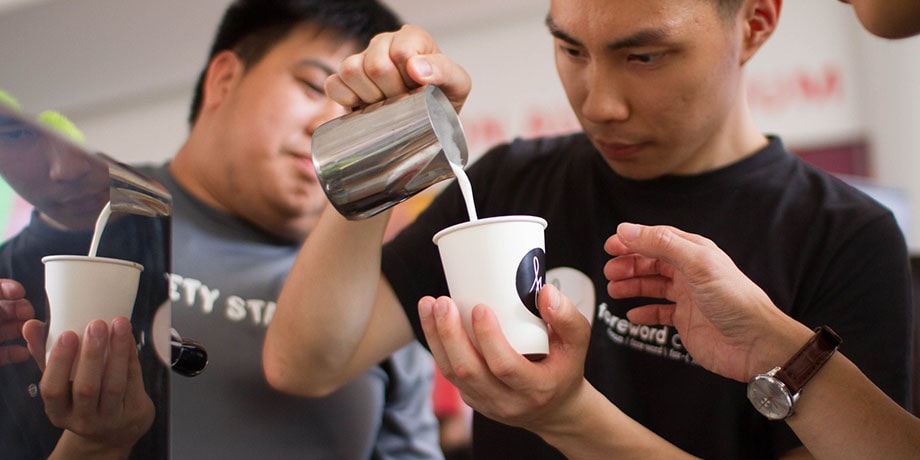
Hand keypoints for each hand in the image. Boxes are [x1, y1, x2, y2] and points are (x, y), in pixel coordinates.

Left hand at [0, 279, 34, 364]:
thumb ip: (0, 306)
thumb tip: (16, 295)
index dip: (8, 288)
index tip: (20, 292)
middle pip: (6, 309)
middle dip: (21, 311)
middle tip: (31, 315)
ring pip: (8, 330)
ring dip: (23, 331)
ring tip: (35, 334)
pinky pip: (4, 352)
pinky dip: (15, 352)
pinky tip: (24, 353)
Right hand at [31, 317, 153, 456]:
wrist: (115, 429)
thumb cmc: (82, 397)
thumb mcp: (62, 381)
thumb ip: (45, 355)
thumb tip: (32, 326)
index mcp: (58, 412)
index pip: (53, 390)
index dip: (59, 363)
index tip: (67, 334)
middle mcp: (83, 420)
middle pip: (86, 388)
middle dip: (91, 354)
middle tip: (96, 325)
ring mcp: (111, 419)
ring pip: (114, 385)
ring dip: (117, 351)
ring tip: (119, 324)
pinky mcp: (135, 412)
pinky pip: (134, 380)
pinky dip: (131, 356)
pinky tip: (129, 337)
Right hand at [325, 24, 470, 112]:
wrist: (428, 120)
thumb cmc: (442, 98)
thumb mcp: (457, 85)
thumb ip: (444, 71)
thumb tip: (415, 68)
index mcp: (411, 38)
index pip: (401, 51)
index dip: (408, 77)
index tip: (419, 90)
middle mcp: (384, 43)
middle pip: (375, 65)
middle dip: (391, 91)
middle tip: (404, 102)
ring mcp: (361, 60)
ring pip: (351, 70)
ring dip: (370, 96)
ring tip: (387, 105)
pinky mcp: (344, 80)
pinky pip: (334, 85)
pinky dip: (347, 99)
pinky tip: (365, 107)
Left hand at [417, 283, 591, 433]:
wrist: (554, 409)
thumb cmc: (565, 367)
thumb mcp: (577, 343)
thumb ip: (567, 317)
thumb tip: (545, 291)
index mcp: (535, 388)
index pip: (505, 366)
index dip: (488, 338)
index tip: (480, 307)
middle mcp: (507, 401)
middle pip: (469, 370)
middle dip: (450, 334)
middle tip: (443, 302)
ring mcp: (485, 403)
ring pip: (451, 373)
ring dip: (436, 337)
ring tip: (429, 305)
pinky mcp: (471, 398)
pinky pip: (448, 374)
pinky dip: (437, 345)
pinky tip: (431, 319)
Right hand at [604, 222, 811, 381]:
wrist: (756, 344)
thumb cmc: (735, 300)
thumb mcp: (696, 263)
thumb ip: (661, 244)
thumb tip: (627, 229)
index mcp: (695, 252)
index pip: (657, 239)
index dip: (633, 240)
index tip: (611, 245)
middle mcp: (690, 273)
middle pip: (651, 261)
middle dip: (628, 264)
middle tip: (610, 271)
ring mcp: (688, 297)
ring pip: (652, 286)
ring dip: (632, 285)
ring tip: (614, 289)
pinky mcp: (686, 321)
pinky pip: (659, 313)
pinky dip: (644, 312)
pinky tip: (632, 314)